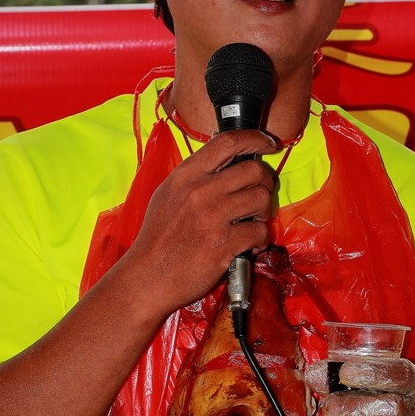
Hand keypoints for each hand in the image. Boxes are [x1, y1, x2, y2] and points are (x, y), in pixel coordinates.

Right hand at [124, 128, 276, 316]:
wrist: (147, 276)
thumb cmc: (157, 238)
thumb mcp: (167, 195)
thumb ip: (194, 177)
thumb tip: (226, 162)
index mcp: (185, 175)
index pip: (227, 142)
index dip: (254, 139)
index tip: (266, 143)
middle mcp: (199, 192)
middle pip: (253, 170)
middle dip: (264, 182)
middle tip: (259, 195)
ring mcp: (212, 218)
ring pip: (261, 199)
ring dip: (264, 212)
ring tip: (254, 222)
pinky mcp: (224, 244)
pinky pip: (260, 231)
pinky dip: (261, 239)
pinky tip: (251, 245)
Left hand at [308, 357, 414, 415]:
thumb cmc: (390, 414)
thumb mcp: (377, 391)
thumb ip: (345, 381)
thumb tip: (314, 375)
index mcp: (414, 385)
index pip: (400, 374)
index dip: (372, 372)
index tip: (344, 373)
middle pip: (392, 409)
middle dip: (353, 409)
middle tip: (330, 411)